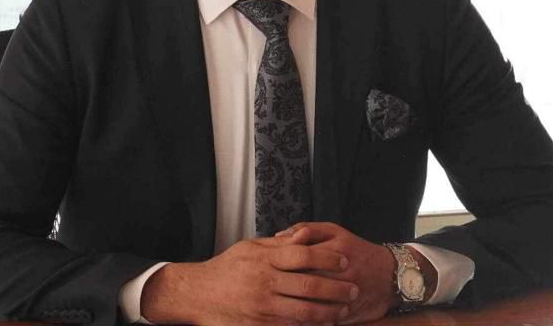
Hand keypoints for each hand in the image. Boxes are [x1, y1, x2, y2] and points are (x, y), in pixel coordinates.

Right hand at [139, 231, 357, 324]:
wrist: (198, 294)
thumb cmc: (228, 268)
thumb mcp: (250, 247)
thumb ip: (279, 243)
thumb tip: (305, 236)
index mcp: (264, 259)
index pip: (303, 255)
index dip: (328, 258)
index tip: (344, 261)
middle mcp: (264, 282)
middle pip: (309, 285)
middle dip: (337, 289)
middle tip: (354, 289)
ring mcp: (262, 307)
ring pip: (304, 311)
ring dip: (329, 312)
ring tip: (344, 310)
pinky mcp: (259, 325)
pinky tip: (323, 324)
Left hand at [275, 222, 426, 323]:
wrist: (390, 275)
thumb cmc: (356, 250)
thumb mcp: (335, 232)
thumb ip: (307, 229)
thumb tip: (279, 237)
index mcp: (336, 250)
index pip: (302, 257)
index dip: (282, 264)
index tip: (269, 266)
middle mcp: (342, 273)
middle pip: (306, 282)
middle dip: (285, 286)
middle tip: (268, 288)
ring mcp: (346, 295)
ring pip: (314, 304)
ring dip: (294, 306)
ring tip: (277, 304)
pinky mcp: (350, 313)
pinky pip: (325, 320)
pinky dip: (308, 321)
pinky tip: (294, 318)